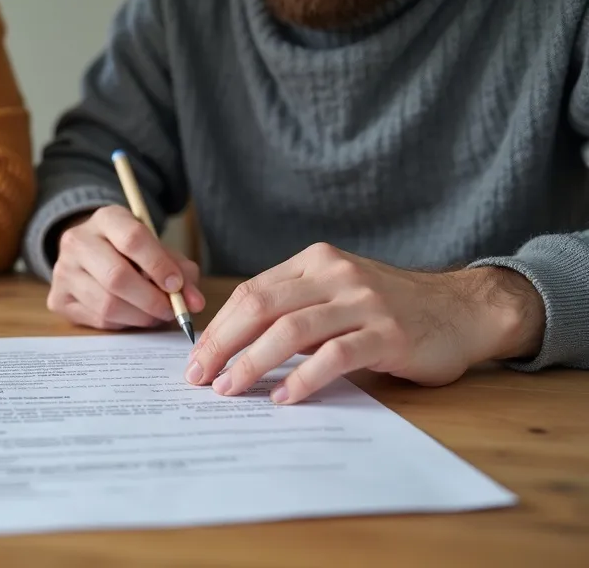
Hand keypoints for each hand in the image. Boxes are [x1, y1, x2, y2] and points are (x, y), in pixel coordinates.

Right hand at [47, 205, 205, 329]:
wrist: (91, 254)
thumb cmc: (132, 252)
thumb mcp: (157, 249)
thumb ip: (181, 272)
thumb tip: (194, 303)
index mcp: (106, 218)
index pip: (133, 239)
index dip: (159, 266)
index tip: (177, 286)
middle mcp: (77, 241)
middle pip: (117, 277)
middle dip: (150, 300)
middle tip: (170, 311)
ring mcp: (63, 271)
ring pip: (107, 304)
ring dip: (140, 316)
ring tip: (155, 315)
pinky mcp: (58, 298)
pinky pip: (97, 319)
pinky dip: (123, 323)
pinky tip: (132, 315)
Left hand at [185, 243, 544, 403]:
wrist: (462, 310)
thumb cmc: (390, 308)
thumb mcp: (337, 293)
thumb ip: (294, 307)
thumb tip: (233, 345)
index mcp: (316, 262)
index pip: (252, 292)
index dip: (219, 327)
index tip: (197, 358)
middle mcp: (336, 275)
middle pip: (261, 306)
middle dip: (223, 344)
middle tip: (200, 377)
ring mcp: (363, 302)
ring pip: (291, 330)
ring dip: (253, 362)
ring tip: (230, 390)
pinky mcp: (387, 334)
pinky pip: (334, 356)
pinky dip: (303, 378)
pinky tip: (283, 397)